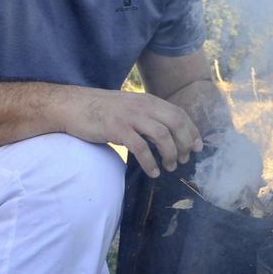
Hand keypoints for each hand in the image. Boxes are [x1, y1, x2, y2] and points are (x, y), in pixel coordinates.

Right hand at [60, 89, 201, 177]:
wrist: (74, 106)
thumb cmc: (101, 110)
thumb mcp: (130, 107)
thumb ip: (147, 116)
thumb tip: (165, 134)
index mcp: (149, 101)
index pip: (179, 113)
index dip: (192, 131)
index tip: (198, 147)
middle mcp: (143, 106)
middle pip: (176, 124)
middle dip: (185, 144)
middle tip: (184, 160)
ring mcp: (131, 117)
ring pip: (162, 135)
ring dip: (170, 154)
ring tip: (170, 167)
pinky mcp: (118, 129)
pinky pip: (141, 148)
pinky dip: (150, 162)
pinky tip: (153, 172)